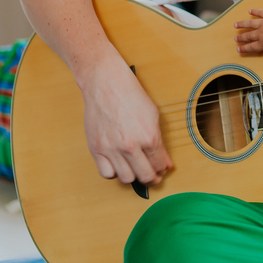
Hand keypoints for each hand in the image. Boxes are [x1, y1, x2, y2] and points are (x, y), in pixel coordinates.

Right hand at [80, 56, 172, 185]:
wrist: (106, 83)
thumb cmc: (131, 95)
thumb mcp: (153, 117)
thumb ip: (160, 143)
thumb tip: (165, 164)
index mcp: (149, 137)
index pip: (159, 166)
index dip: (162, 170)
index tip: (161, 170)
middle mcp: (130, 145)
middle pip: (145, 176)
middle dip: (151, 178)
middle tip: (152, 176)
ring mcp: (112, 148)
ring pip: (126, 178)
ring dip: (133, 177)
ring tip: (135, 169)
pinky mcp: (96, 148)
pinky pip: (106, 173)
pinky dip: (114, 172)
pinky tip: (118, 164)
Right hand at [234, 8, 262, 73]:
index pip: (252, 47)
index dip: (244, 48)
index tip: (238, 49)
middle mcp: (262, 33)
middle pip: (249, 35)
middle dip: (241, 37)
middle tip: (235, 38)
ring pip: (250, 23)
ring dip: (242, 24)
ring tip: (235, 24)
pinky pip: (260, 12)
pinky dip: (255, 11)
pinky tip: (250, 11)